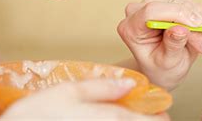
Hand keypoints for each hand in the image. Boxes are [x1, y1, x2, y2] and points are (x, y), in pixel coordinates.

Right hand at [0, 79, 168, 119]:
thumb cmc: (36, 115)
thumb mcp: (68, 92)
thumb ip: (102, 86)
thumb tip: (130, 83)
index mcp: (105, 119)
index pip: (137, 119)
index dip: (153, 118)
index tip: (165, 115)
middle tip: (158, 119)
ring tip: (140, 119)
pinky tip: (114, 120)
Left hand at [117, 0, 201, 90]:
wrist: (163, 68)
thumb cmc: (160, 68)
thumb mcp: (167, 63)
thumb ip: (172, 45)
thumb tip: (180, 28)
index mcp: (131, 27)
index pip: (152, 10)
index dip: (177, 14)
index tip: (197, 26)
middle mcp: (139, 11)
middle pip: (171, 3)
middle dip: (192, 23)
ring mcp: (155, 3)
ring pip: (185, 3)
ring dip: (199, 23)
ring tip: (201, 45)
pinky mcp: (169, 1)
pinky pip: (191, 5)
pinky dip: (200, 20)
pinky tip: (199, 36)